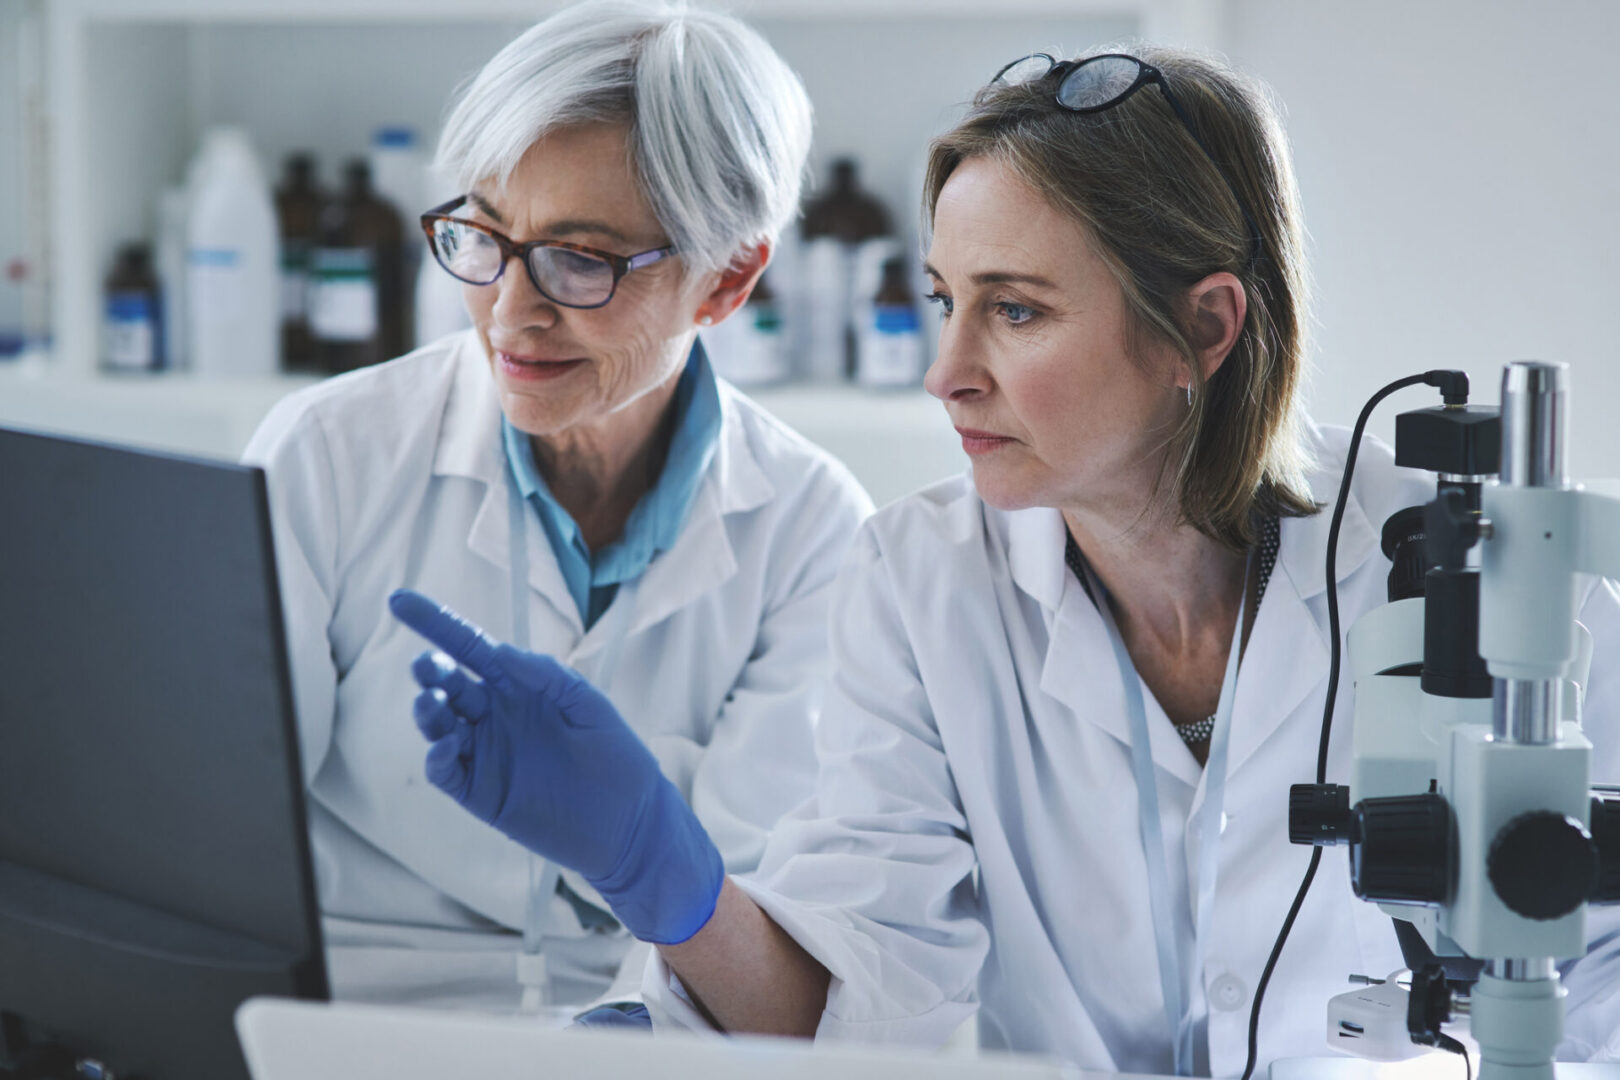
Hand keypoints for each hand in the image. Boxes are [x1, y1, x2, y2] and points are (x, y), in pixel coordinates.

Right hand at [389, 588, 723, 944]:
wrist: (632, 822)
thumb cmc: (617, 756)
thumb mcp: (588, 705)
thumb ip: (546, 676)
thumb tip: (499, 651)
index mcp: (520, 687)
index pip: (470, 647)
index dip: (436, 623)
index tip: (400, 601)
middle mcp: (496, 716)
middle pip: (448, 685)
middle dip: (431, 670)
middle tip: (427, 665)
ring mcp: (486, 755)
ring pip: (439, 726)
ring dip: (428, 711)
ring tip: (430, 701)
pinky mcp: (481, 794)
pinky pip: (446, 771)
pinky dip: (437, 757)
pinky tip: (445, 746)